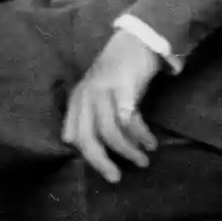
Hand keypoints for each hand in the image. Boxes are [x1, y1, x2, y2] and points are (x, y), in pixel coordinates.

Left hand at [62, 30, 163, 182]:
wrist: (135, 43)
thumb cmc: (117, 73)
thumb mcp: (95, 95)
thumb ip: (84, 116)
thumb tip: (71, 142)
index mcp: (77, 100)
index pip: (74, 135)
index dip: (87, 155)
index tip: (104, 168)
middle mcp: (86, 97)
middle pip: (88, 138)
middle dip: (101, 162)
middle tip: (116, 177)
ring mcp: (103, 92)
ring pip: (110, 132)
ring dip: (127, 150)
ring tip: (142, 161)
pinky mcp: (123, 88)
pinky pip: (129, 120)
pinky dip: (140, 135)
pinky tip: (150, 143)